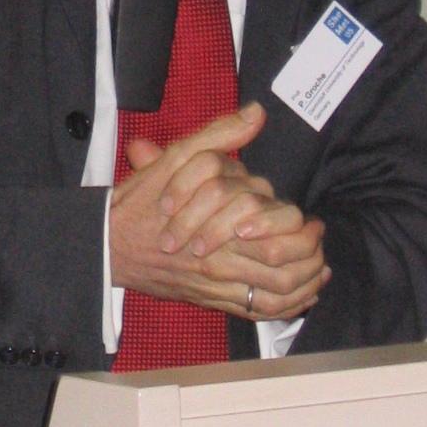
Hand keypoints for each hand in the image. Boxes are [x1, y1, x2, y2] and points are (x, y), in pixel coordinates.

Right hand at [109, 103, 328, 320]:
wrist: (108, 245)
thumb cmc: (142, 202)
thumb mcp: (177, 158)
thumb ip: (220, 135)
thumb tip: (256, 113)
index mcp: (216, 222)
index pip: (274, 227)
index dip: (299, 224)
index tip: (309, 218)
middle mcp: (220, 260)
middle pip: (283, 265)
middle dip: (310, 254)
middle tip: (318, 240)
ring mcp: (217, 285)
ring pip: (276, 294)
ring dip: (304, 283)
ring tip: (318, 268)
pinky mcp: (212, 301)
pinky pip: (258, 312)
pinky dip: (285, 307)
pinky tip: (299, 296)